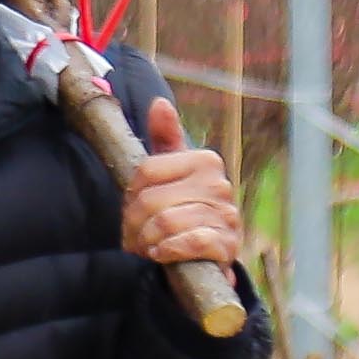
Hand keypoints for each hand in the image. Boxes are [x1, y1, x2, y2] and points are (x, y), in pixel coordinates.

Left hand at [120, 95, 243, 272]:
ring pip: (166, 223)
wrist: (204, 256)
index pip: (145, 171)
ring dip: (148, 240)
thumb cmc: (180, 207)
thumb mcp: (170, 172)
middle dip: (135, 222)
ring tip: (148, 245)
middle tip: (136, 232)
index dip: (130, 193)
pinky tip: (162, 254)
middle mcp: (221, 185)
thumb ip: (164, 137)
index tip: (131, 205)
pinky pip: (190, 243)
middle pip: (151, 199)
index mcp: (205, 161)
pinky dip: (168, 251)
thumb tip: (159, 102)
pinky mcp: (227, 246)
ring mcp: (227, 216)